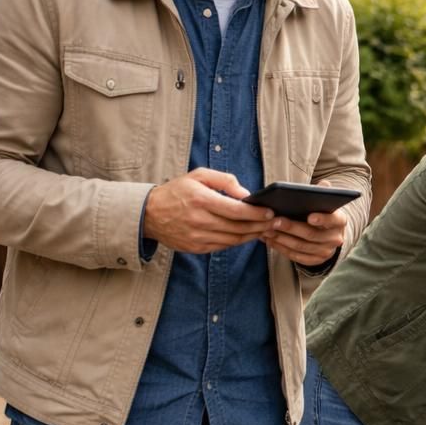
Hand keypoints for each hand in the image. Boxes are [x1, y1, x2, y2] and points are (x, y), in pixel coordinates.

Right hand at [143, 168, 273, 253]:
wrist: (149, 214)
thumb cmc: (176, 191)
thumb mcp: (198, 176)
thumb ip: (224, 180)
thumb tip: (246, 193)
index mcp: (201, 200)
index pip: (236, 210)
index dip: (256, 213)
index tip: (270, 212)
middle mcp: (199, 220)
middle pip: (238, 227)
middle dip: (261, 226)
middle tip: (276, 223)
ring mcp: (197, 237)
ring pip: (233, 240)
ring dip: (253, 235)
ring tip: (267, 229)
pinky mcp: (196, 248)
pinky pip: (223, 246)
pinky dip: (238, 241)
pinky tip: (248, 235)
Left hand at [260, 185, 347, 266]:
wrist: (329, 235)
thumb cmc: (322, 213)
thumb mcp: (325, 203)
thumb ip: (323, 193)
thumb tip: (323, 184)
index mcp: (340, 222)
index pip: (333, 220)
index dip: (322, 218)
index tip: (309, 216)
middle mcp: (335, 239)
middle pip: (311, 234)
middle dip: (291, 228)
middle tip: (274, 221)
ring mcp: (325, 252)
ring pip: (301, 246)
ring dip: (282, 239)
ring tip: (266, 230)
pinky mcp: (315, 261)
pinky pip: (296, 256)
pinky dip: (281, 248)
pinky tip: (269, 240)